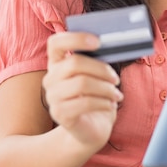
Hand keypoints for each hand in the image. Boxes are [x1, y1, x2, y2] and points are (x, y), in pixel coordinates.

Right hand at [43, 32, 122, 149]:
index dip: (76, 38)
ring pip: (82, 83)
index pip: (56, 42)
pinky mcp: (60, 114)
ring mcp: (52, 97)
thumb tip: (110, 45)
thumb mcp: (95, 76)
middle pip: (75, 63)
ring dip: (105, 88)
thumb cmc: (95, 96)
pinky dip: (103, 102)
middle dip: (101, 69)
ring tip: (116, 94)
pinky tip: (110, 105)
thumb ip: (96, 60)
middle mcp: (50, 78)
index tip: (98, 41)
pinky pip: (85, 103)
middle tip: (116, 78)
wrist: (91, 128)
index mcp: (57, 63)